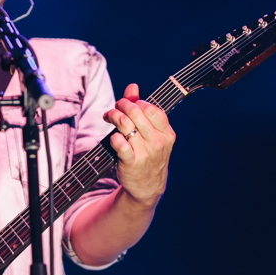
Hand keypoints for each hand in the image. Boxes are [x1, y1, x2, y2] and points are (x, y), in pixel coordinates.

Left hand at [103, 83, 175, 207]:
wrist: (147, 187)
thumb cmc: (148, 156)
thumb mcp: (151, 134)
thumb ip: (141, 109)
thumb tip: (132, 86)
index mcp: (166, 133)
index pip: (151, 108)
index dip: (136, 102)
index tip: (127, 104)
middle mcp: (158, 142)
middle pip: (136, 113)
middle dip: (121, 105)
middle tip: (114, 108)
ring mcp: (145, 153)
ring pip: (125, 125)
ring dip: (113, 117)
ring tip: (109, 117)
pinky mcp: (131, 162)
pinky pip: (119, 143)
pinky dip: (113, 137)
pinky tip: (112, 137)